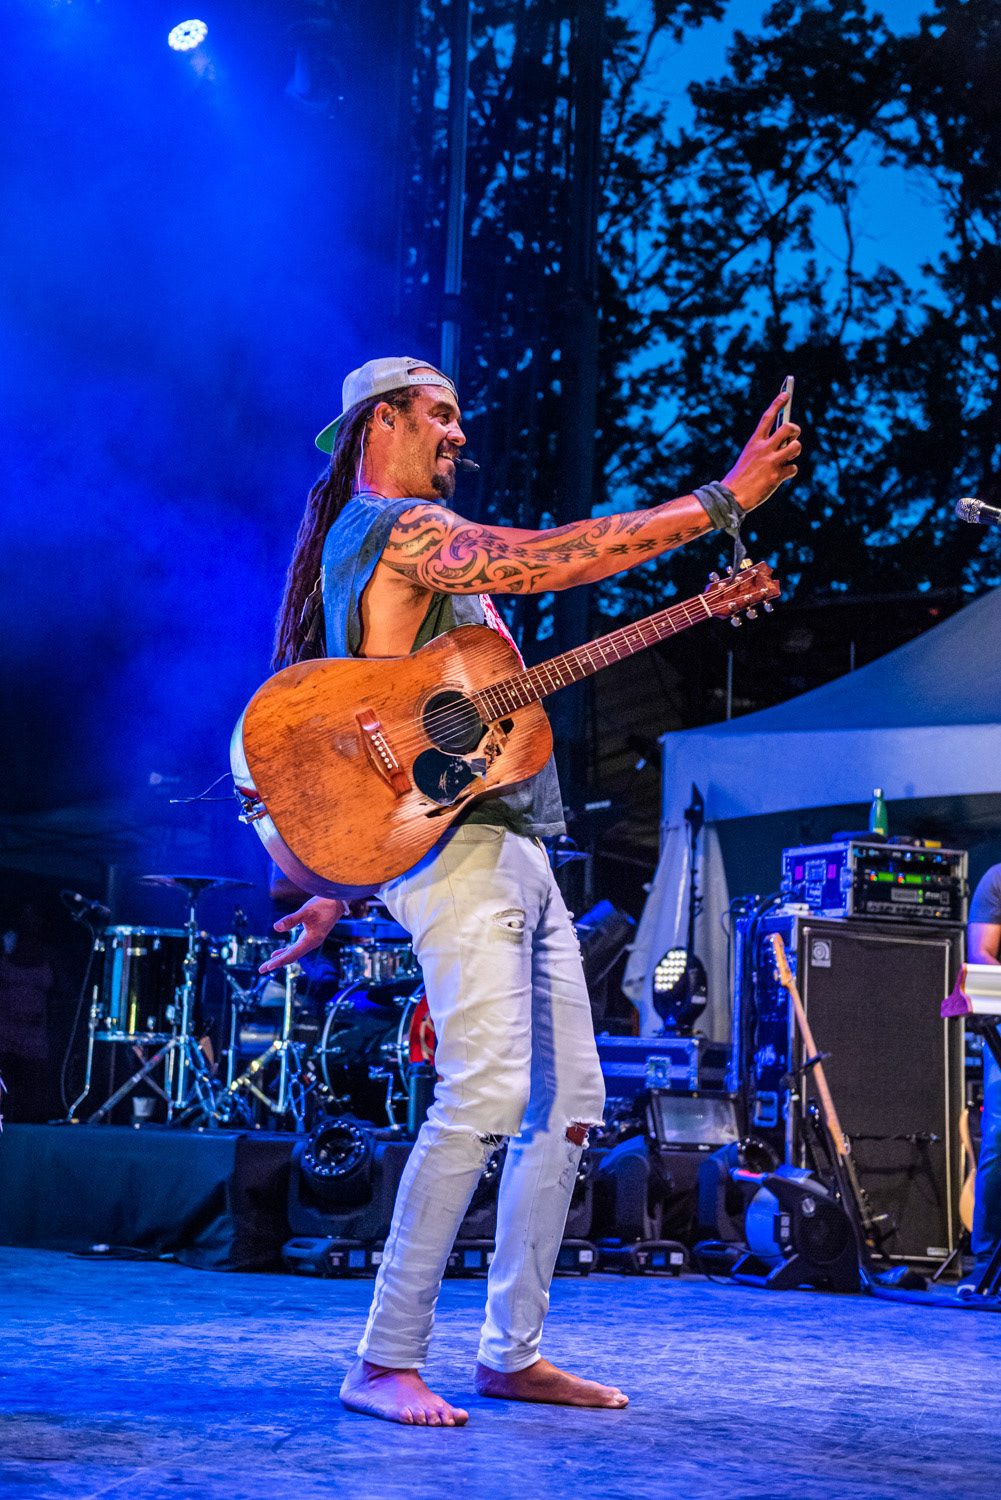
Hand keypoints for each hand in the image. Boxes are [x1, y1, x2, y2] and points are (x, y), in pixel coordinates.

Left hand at [259, 896, 345, 972]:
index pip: (293, 954)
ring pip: (293, 953)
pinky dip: (286, 951)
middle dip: (276, 963)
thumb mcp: (306, 910)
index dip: (280, 961)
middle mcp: (311, 943)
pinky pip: (295, 947)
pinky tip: (277, 953)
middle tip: (261, 970)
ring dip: (280, 958)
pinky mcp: (309, 936)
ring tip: (267, 965)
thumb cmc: (323, 904)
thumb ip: (291, 920)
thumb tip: (275, 927)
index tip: (268, 967)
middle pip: (291, 956)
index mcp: (312, 940)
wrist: (337, 901)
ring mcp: (310, 941)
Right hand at [723, 389, 801, 512]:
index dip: (778, 403)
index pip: (767, 417)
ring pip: (796, 446)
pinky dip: (789, 472)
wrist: (732, 496)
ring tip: (787, 458)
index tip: (786, 394)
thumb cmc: (742, 476)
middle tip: (793, 435)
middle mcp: (763, 449)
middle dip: (795, 429)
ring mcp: (771, 462)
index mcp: (754, 442)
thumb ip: (766, 447)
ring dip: (795, 451)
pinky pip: (793, 468)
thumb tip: (787, 441)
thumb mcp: (750, 456)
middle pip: (789, 428)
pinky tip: (779, 477)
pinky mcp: (777, 476)